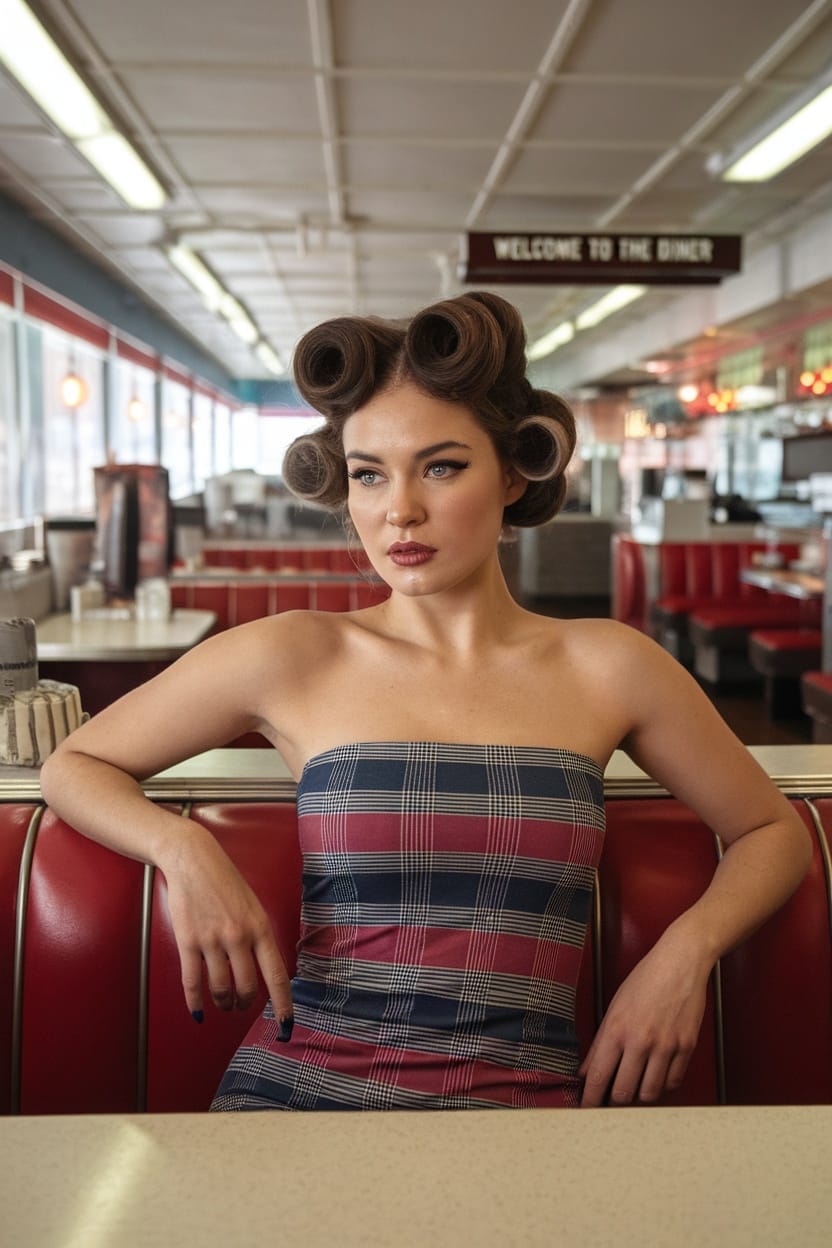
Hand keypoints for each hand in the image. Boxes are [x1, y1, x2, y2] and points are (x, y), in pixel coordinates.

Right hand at [162, 828, 293, 1026]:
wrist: (194, 860)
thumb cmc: (225, 882)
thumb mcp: (254, 906)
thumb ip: (259, 936)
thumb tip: (262, 969)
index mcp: (260, 928)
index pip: (276, 975)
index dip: (282, 1004)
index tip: (285, 1025)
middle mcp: (238, 936)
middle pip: (247, 988)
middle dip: (245, 1003)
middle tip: (241, 1005)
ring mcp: (212, 940)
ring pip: (220, 988)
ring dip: (222, 1003)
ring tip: (223, 1003)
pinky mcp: (188, 940)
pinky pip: (192, 981)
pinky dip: (195, 1001)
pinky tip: (198, 1010)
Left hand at [578, 932, 709, 1107]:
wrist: (680, 962)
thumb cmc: (645, 980)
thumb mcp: (614, 1006)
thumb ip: (600, 1042)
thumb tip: (586, 1070)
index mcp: (617, 1029)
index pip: (598, 1076)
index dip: (590, 1099)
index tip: (586, 1110)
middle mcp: (640, 1041)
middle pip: (624, 1093)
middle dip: (615, 1101)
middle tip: (612, 1097)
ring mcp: (666, 1046)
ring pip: (649, 1093)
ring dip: (640, 1095)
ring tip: (635, 1085)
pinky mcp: (686, 1047)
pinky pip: (673, 1082)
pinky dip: (663, 1085)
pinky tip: (657, 1075)